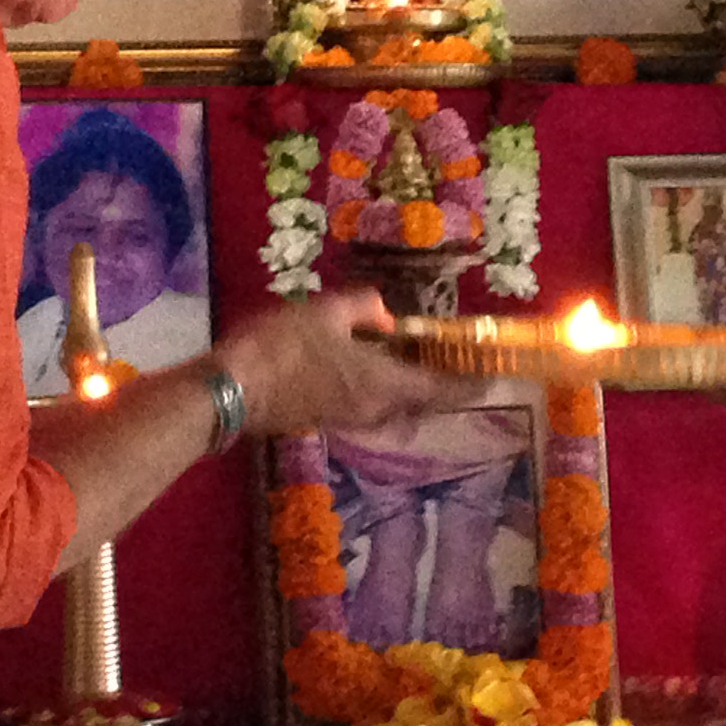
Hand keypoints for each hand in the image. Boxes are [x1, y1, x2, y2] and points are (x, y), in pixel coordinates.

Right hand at [213, 288, 477, 435]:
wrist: (232, 391)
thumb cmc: (283, 348)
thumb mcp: (326, 312)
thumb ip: (363, 307)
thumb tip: (383, 314)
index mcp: (384, 385)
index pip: (442, 389)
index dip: (471, 383)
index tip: (493, 378)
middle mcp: (374, 410)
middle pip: (420, 401)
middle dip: (439, 383)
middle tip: (449, 357)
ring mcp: (348, 419)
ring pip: (394, 404)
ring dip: (407, 385)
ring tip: (409, 355)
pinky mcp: (325, 418)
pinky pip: (368, 404)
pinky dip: (380, 387)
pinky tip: (366, 361)